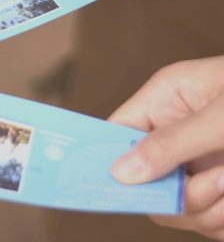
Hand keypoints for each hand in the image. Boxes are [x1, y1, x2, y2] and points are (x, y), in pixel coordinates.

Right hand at [109, 56, 223, 239]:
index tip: (114, 186)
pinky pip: (207, 219)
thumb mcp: (221, 116)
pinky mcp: (221, 188)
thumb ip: (171, 143)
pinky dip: (222, 219)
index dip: (109, 158)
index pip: (116, 132)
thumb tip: (121, 173)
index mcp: (166, 100)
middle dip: (177, 194)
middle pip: (144, 181)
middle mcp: (176, 133)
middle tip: (216, 185)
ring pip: (177, 207)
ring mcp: (199, 163)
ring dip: (209, 207)